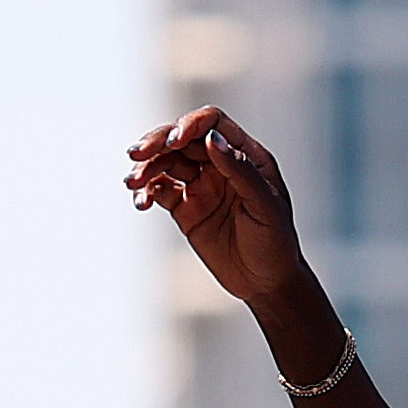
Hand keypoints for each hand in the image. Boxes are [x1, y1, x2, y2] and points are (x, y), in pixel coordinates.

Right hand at [126, 105, 319, 317]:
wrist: (266, 283)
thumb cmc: (275, 242)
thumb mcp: (265, 206)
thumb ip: (240, 170)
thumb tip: (212, 138)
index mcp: (245, 154)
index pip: (213, 123)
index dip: (190, 124)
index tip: (174, 140)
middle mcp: (220, 163)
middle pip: (182, 139)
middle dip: (157, 143)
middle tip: (137, 155)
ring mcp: (201, 184)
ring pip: (166, 163)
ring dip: (146, 168)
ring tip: (131, 183)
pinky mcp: (185, 208)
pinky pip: (159, 191)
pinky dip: (146, 192)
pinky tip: (140, 202)